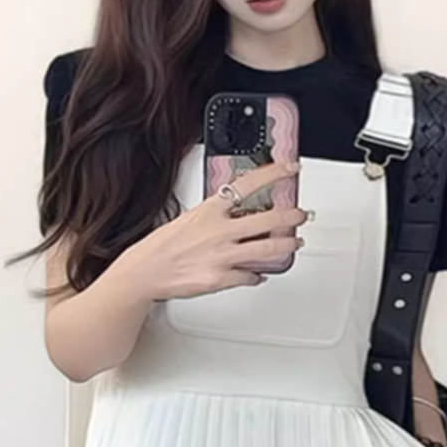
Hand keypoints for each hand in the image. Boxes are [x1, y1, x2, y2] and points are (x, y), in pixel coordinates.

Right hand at [122, 161, 308, 300]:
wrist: (145, 272)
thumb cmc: (162, 246)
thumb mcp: (189, 218)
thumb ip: (214, 215)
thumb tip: (232, 213)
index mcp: (211, 210)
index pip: (248, 184)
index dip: (274, 174)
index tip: (290, 168)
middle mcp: (220, 231)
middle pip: (269, 219)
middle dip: (292, 216)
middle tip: (301, 215)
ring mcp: (223, 255)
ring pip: (269, 248)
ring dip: (287, 245)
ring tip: (295, 243)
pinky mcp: (222, 278)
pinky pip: (250, 276)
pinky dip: (257, 276)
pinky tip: (259, 275)